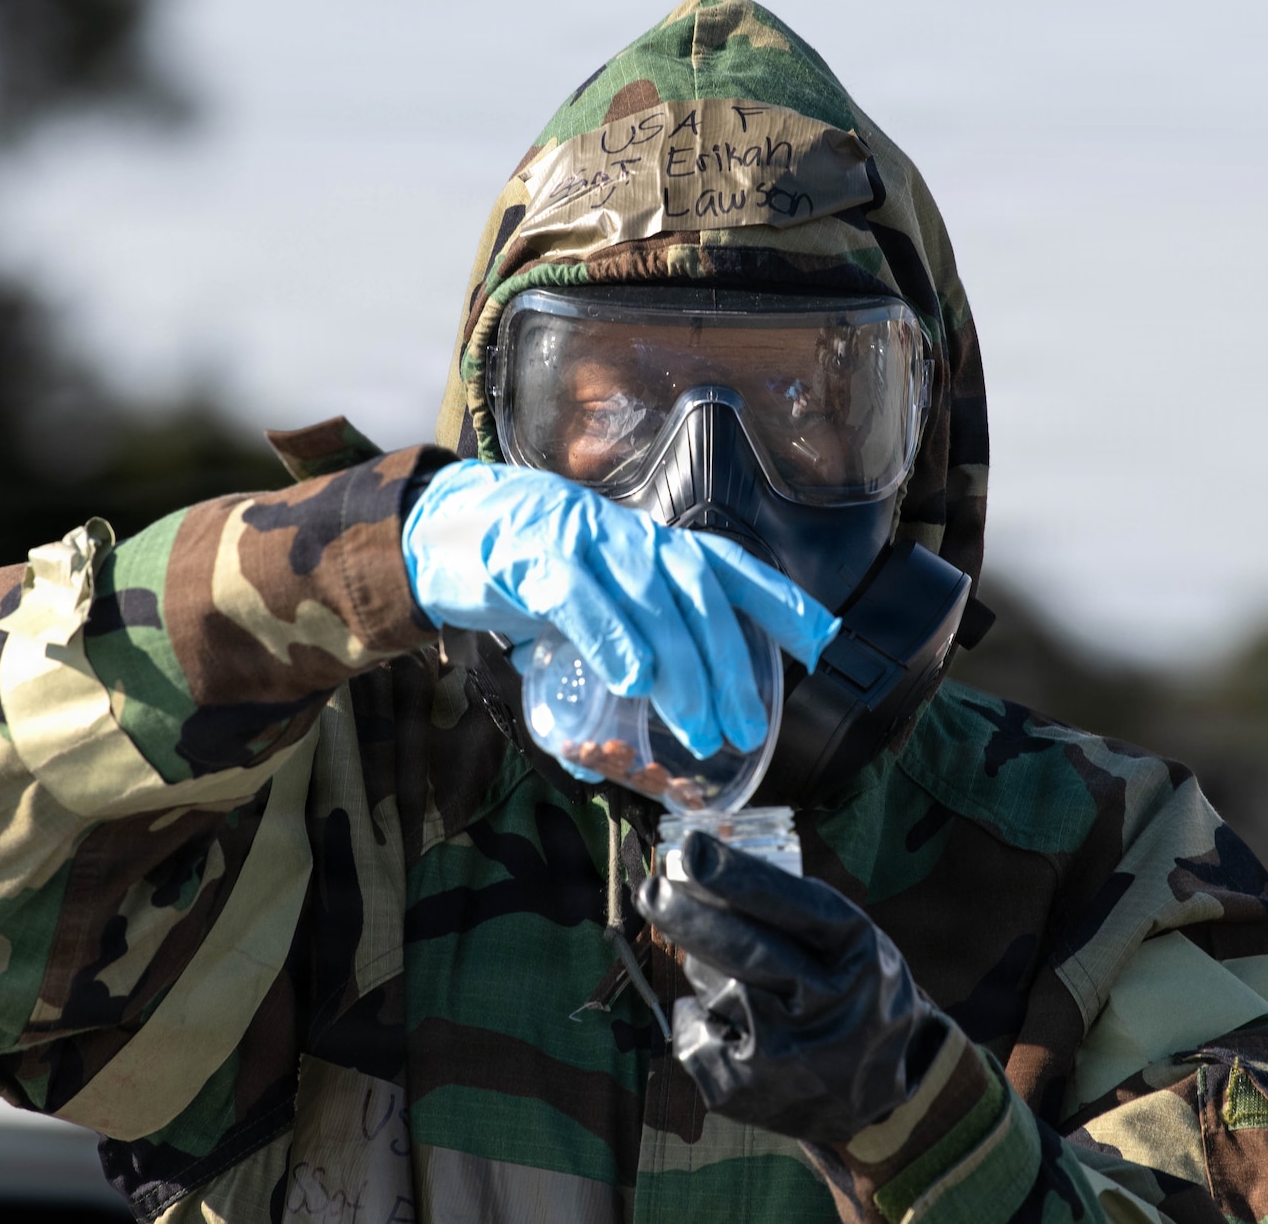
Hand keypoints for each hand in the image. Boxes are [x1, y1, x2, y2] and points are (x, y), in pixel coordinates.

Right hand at [401, 459, 838, 757]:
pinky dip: (614, 640)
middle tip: (744, 727)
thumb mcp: (587, 606)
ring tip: (698, 728)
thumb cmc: (526, 572)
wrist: (442, 528)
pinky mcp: (534, 559)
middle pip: (701, 595)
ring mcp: (585, 543)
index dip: (782, 604)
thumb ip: (608, 660)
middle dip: (731, 664)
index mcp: (652, 549)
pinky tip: (632, 683)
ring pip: (652, 601)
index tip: (825, 646)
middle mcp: (632, 540)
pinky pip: (583, 599)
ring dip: (682, 670)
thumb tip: (614, 738)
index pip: (732, 569)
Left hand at [635, 831, 946, 1143]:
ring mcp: (788, 1055)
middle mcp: (828, 1006)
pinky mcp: (748, 1090)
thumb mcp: (851, 942)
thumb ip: (792, 907)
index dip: (740, 878)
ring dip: (707, 968)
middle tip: (654, 890)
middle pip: (748, 951)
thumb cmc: (852, 991)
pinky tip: (727, 1025)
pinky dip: (699, 1017)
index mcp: (858, 955)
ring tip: (738, 978)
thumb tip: (700, 865)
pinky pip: (693, 1030)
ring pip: (715, 986)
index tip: (693, 850)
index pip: (797, 908)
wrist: (878, 1092)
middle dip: (691, 916)